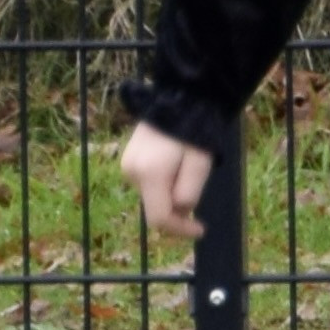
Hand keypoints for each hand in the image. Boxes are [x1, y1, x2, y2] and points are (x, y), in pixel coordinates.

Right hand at [117, 119, 214, 238]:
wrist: (178, 99)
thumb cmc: (194, 131)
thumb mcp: (200, 164)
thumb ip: (189, 193)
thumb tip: (180, 211)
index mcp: (150, 174)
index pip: (160, 218)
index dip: (181, 230)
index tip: (202, 230)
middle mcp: (132, 172)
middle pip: (156, 207)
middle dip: (178, 207)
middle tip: (198, 181)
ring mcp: (127, 165)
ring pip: (153, 195)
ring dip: (171, 192)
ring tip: (186, 164)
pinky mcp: (128, 160)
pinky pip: (148, 183)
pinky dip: (164, 182)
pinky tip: (175, 162)